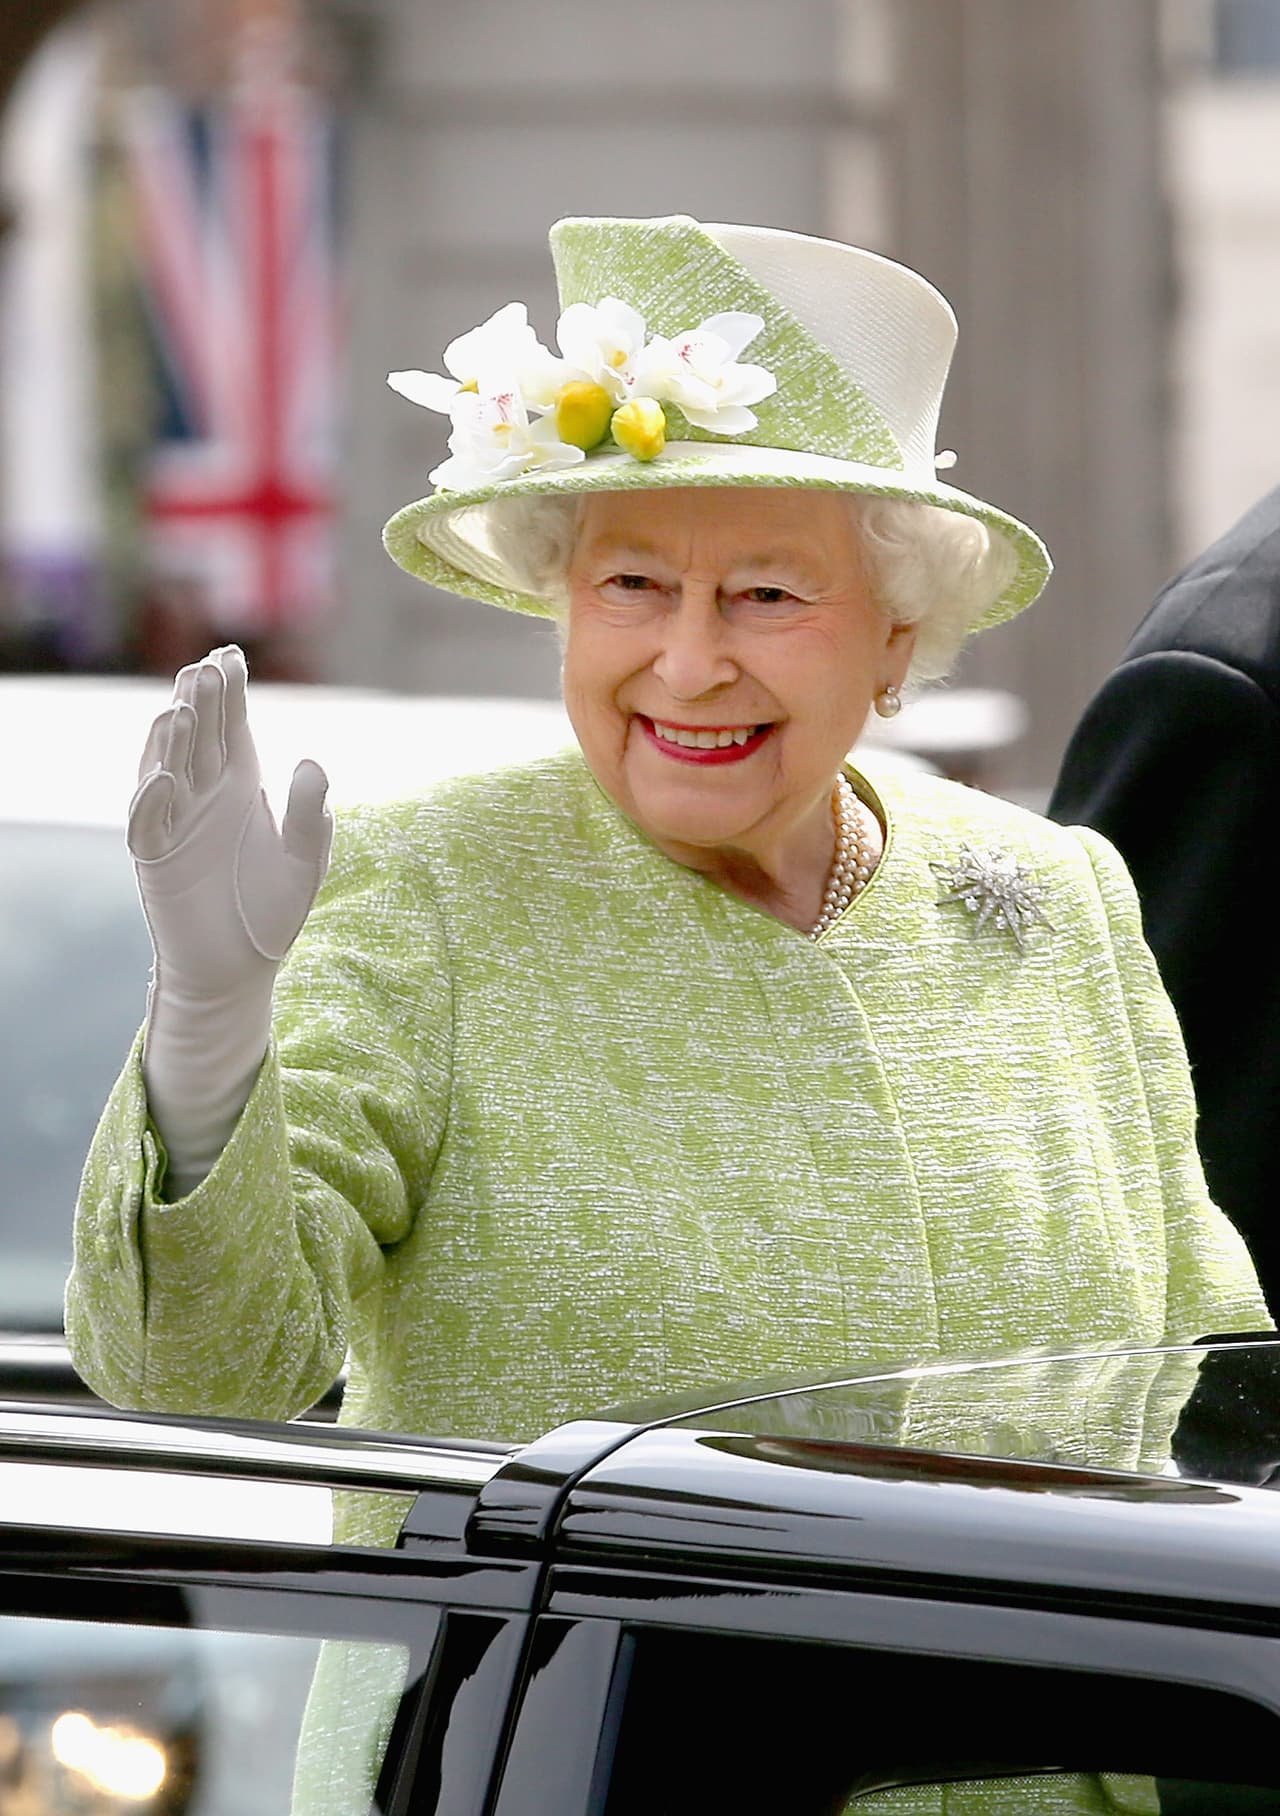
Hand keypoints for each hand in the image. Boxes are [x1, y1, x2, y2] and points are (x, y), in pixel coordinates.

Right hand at [129, 646, 331, 1005]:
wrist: (239, 968)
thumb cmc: (271, 911)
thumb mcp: (305, 860)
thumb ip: (310, 813)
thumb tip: (312, 761)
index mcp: (240, 786)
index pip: (231, 726)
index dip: (229, 692)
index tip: (230, 654)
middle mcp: (204, 795)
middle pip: (199, 736)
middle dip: (201, 703)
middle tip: (206, 667)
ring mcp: (175, 823)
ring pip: (166, 768)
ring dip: (173, 740)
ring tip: (184, 708)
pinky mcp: (154, 858)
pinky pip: (147, 822)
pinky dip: (152, 799)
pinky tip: (165, 776)